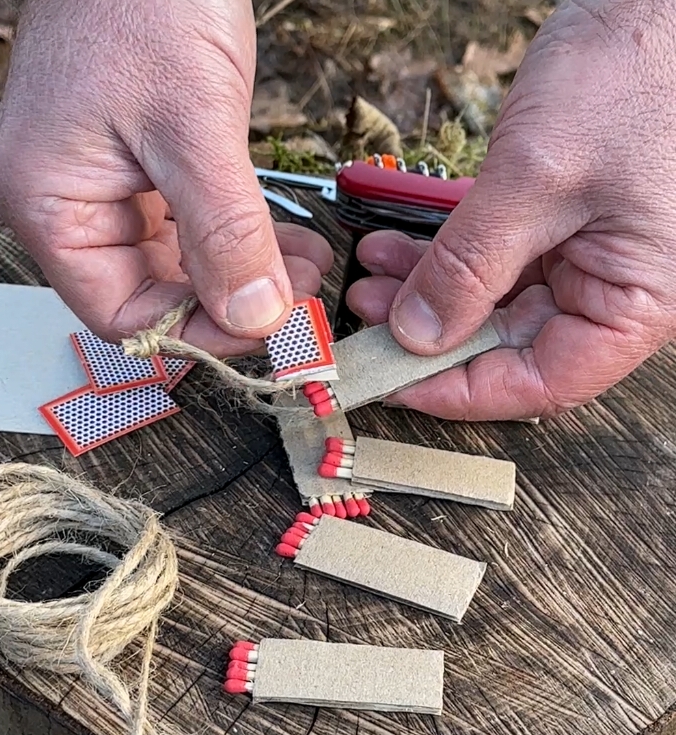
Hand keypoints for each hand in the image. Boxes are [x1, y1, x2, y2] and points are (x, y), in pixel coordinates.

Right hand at [0, 0, 332, 355]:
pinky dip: (241, 240)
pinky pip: (193, 230)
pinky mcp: (145, 168)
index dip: (195, 333)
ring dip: (245, 276)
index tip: (266, 328)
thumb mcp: (193, 125)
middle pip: (152, 297)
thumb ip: (224, 232)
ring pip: (180, 268)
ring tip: (305, 267)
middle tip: (299, 300)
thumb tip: (256, 316)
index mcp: (51, 205)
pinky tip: (287, 241)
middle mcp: (73, 206)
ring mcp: (109, 187)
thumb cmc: (142, 1)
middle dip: (231, 304)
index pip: (121, 315)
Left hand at [348, 0, 675, 418]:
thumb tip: (416, 335)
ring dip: (429, 291)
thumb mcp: (537, 179)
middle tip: (367, 323)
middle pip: (508, 346)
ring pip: (493, 301)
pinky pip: (497, 256)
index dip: (457, 390)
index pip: (537, 383)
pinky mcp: (563, 221)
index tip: (391, 379)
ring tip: (372, 277)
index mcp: (632, 304)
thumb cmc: (637, 73)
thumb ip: (471, 267)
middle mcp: (613, 290)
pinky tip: (399, 245)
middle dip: (430, 335)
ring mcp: (588, 256)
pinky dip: (447, 252)